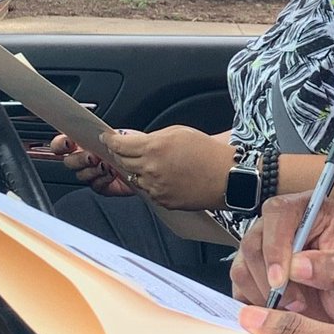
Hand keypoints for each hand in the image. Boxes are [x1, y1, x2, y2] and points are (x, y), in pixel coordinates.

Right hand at [49, 133, 131, 196]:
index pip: (62, 144)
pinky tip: (112, 173)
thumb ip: (101, 133)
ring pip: (81, 175)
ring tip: (106, 164)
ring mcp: (92, 174)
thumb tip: (92, 131)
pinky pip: (96, 185)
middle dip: (80, 159)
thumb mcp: (117, 133)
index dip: (60, 144)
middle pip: (69, 162)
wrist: (146, 161)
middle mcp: (85, 159)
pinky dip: (103, 179)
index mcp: (83, 143)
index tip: (69, 142)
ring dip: (93, 169)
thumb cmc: (132, 145)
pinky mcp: (102, 186)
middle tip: (92, 156)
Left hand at [102, 126, 232, 209]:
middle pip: (122, 161)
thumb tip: (135, 139)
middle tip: (126, 149)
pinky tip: (166, 176)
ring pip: (134, 177)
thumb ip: (153, 136)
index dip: (110, 141)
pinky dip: (151, 183)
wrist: (226, 177)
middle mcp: (150, 169)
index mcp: (153, 148)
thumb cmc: (207, 152)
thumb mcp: (178, 132)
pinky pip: (148, 191)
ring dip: (138, 170)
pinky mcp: (162, 201)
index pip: (119, 145)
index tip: (106, 139)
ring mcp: (155, 187)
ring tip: (156, 163)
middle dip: (121, 154)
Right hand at [230, 193, 333, 333]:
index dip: (275, 245)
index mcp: (313, 211)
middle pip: (254, 241)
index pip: (280, 213)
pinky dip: (254, 305)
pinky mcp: (256, 275)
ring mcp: (267, 250)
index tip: (281, 279)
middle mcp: (285, 226)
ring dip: (263, 295)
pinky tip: (279, 313)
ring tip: (295, 307)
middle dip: (271, 279)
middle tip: (297, 302)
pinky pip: (239, 287)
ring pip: (242, 266)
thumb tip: (299, 265)